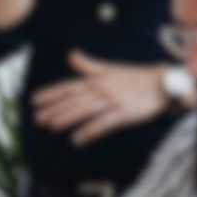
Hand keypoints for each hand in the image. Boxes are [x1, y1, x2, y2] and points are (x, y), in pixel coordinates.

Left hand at [32, 52, 169, 145]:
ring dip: (67, 118)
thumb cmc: (135, 77)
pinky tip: (77, 140)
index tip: (34, 100)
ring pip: (85, 110)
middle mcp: (102, 89)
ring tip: (51, 126)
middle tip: (36, 118)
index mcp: (97, 79)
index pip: (69, 86)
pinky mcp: (124, 113)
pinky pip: (104, 123)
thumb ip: (89, 66)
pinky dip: (90, 131)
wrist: (163, 83)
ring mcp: (113, 101)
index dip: (51, 93)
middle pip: (73, 99)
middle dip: (53, 108)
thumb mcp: (110, 69)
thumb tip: (70, 56)